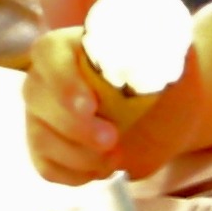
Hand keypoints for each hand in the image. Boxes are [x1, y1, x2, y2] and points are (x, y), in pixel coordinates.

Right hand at [22, 25, 202, 183]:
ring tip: (117, 158)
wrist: (170, 118)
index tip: (91, 105)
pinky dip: (76, 175)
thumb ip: (169, 44)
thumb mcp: (174, 58)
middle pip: (37, 98)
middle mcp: (48, 78)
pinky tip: (104, 169)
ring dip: (79, 155)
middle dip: (76, 126)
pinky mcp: (47, 150)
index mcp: (72, 45)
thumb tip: (165, 35)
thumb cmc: (167, 82)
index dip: (63, 80)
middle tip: (113, 140)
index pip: (48, 52)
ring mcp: (42, 116)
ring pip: (40, 137)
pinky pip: (47, 167)